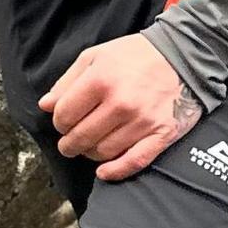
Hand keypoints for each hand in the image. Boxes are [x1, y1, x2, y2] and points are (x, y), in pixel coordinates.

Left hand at [40, 32, 202, 181]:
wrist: (182, 56)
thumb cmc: (134, 55)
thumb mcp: (94, 56)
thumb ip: (67, 82)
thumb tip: (45, 105)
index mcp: (101, 80)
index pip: (65, 115)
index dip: (59, 122)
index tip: (62, 122)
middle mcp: (121, 103)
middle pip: (82, 137)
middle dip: (69, 143)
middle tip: (68, 143)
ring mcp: (143, 121)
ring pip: (104, 151)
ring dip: (90, 153)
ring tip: (88, 147)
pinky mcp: (162, 134)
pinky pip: (135, 161)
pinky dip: (116, 171)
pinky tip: (103, 172)